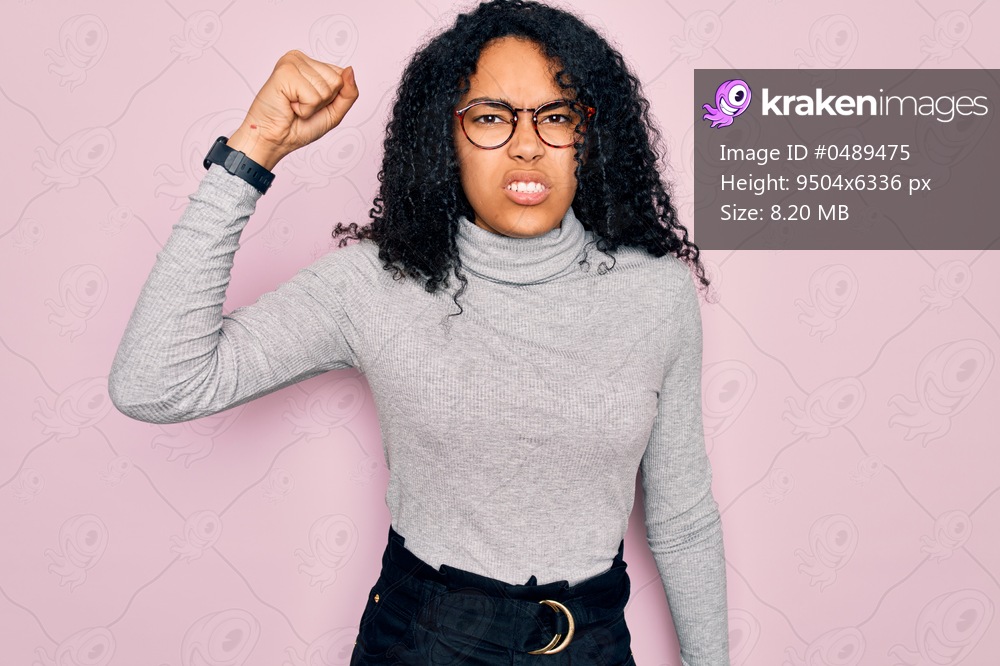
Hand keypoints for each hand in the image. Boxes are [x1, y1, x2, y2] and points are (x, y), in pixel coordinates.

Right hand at [227, 50, 358, 169]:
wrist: (274, 140)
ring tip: (294, 106)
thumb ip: (348, 93)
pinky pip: (313, 95)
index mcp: (311, 65)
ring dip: (312, 106)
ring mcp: (292, 63)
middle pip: (336, 81)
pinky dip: (304, 108)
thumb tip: (350, 70)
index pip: (341, 76)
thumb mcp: (334, 112)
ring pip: (326, 89)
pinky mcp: (285, 72)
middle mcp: (301, 59)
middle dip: (323, 102)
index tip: (312, 104)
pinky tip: (289, 105)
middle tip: (301, 105)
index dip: (332, 98)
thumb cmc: (298, 127)